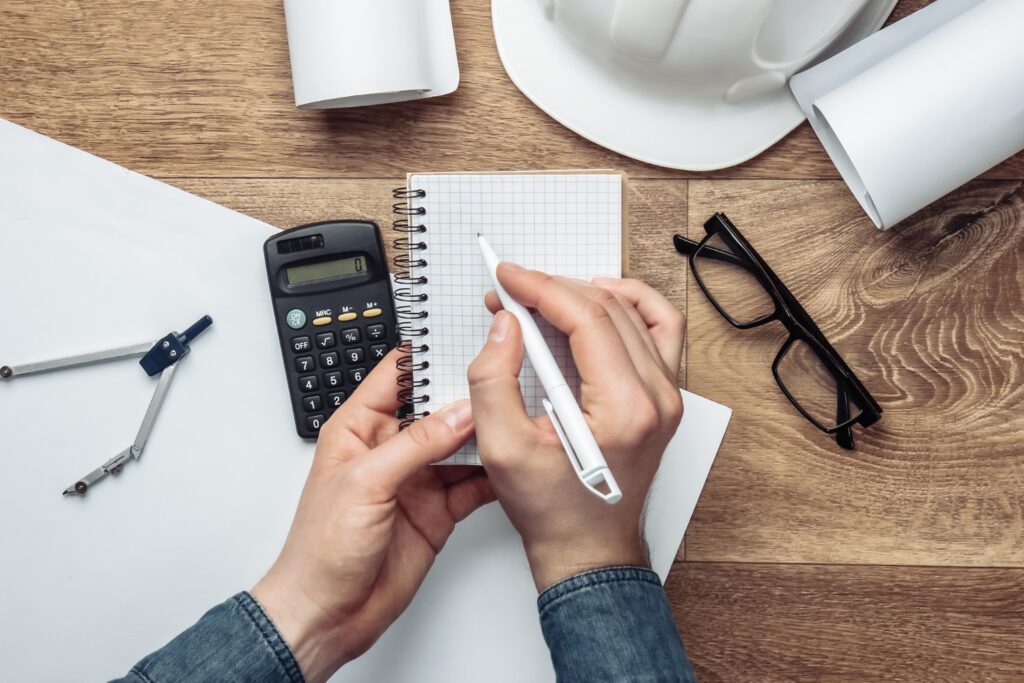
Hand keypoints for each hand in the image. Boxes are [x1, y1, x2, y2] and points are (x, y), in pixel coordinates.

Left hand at [252, 350, 493, 682]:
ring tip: (517, 414)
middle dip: (468, 393)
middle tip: (505, 375)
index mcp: (359, 428)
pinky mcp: (439, 509)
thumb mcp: (365, 484)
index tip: (462, 337)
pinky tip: (511, 461)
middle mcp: (390, 449)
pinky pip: (473, 483)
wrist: (327, 614)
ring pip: (461, 443)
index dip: (427, 354)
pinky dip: (494, 473)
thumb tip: (458, 414)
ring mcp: (417, 478)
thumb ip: (416, 445)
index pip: (397, 375)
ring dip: (486, 433)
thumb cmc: (319, 550)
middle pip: (438, 407)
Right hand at [468, 266, 684, 590]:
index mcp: (624, 409)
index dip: (541, 288)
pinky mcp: (665, 398)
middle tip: (511, 290)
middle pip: (609, 309)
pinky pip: (662, 331)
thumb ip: (494, 380)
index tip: (508, 277)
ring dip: (586, 293)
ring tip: (546, 294)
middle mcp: (658, 398)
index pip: (586, 318)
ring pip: (636, 312)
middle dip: (552, 289)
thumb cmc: (553, 510)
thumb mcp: (502, 450)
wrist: (588, 548)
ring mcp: (668, 397)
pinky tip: (603, 301)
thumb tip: (505, 326)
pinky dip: (632, 306)